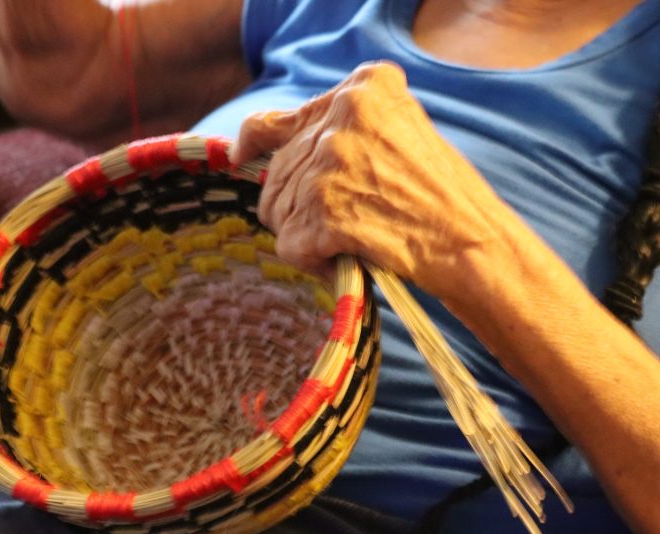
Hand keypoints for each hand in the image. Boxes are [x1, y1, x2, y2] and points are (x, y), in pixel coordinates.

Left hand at [230, 61, 524, 300]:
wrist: (472, 243)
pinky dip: (313, 262)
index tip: (241, 155)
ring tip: (348, 241)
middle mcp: (343, 119)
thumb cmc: (439, 197)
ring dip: (305, 236)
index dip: (254, 141)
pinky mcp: (324, 211)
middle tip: (338, 224)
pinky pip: (291, 246)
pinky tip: (345, 260)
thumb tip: (267, 141)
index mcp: (363, 91)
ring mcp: (331, 164)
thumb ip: (340, 127)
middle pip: (277, 175)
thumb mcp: (395, 134)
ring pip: (278, 212)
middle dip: (296, 206)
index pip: (280, 118)